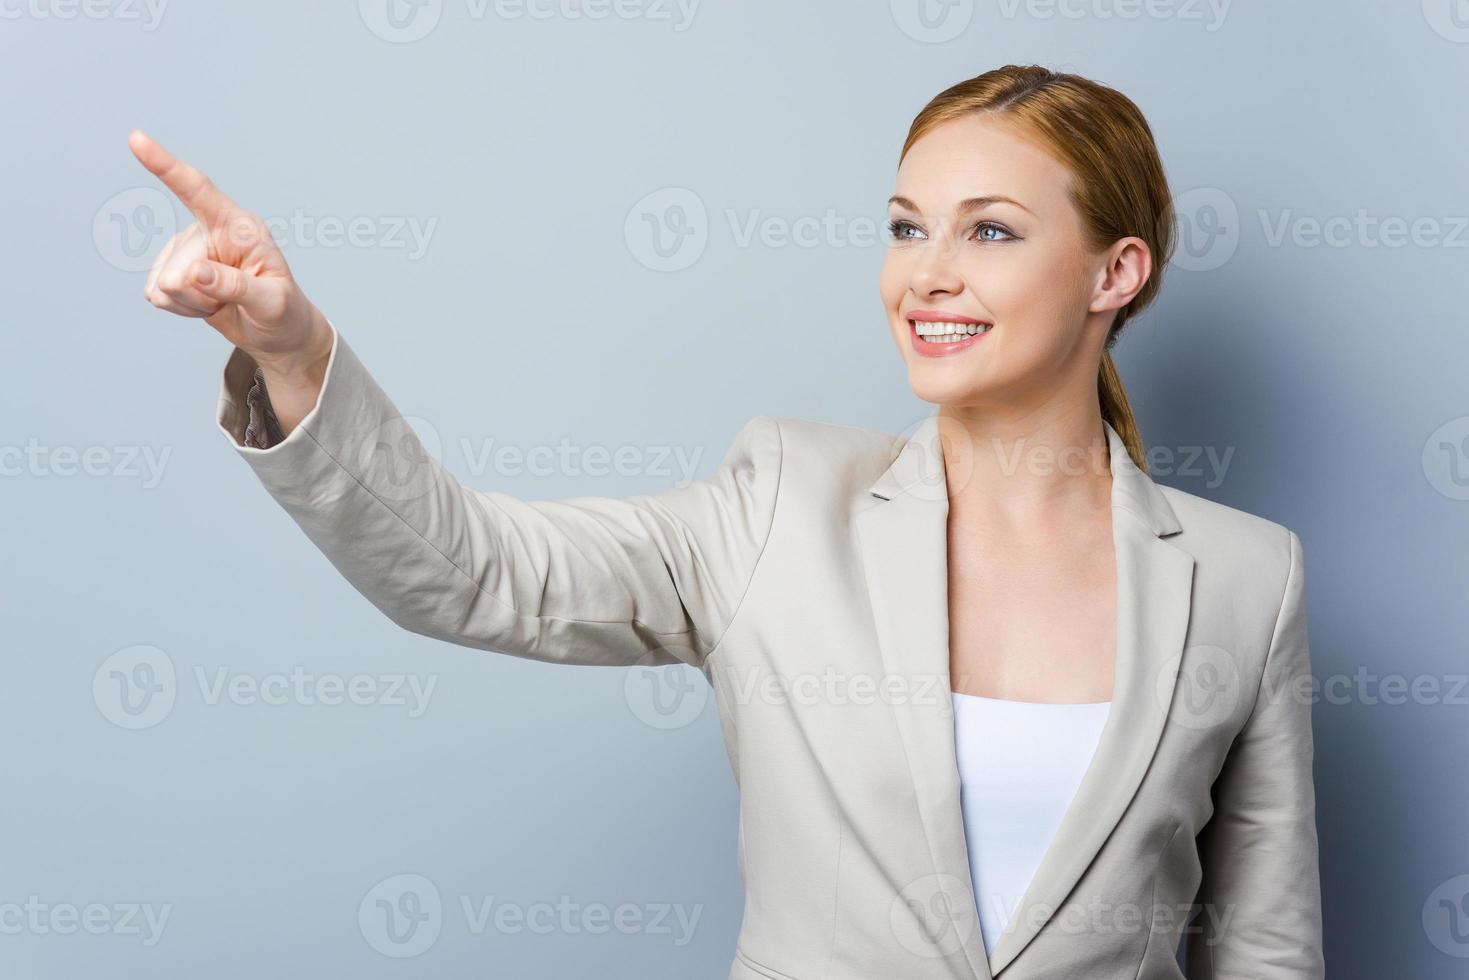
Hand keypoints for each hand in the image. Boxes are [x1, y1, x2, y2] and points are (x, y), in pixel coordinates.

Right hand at [129, 130, 331, 377]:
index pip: (199, 191)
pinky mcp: (170, 270)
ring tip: (224, 301)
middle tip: (237, 301)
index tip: (137, 140)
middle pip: (180, 266)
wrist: (277, 333)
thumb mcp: (271, 302)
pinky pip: (158, 295)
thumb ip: (234, 286)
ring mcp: (186, 250)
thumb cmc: (283, 312)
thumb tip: (192, 272)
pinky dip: (182, 309)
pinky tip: (207, 305)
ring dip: (193, 304)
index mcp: (240, 227)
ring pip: (165, 285)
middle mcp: (209, 231)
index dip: (166, 166)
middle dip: (202, 295)